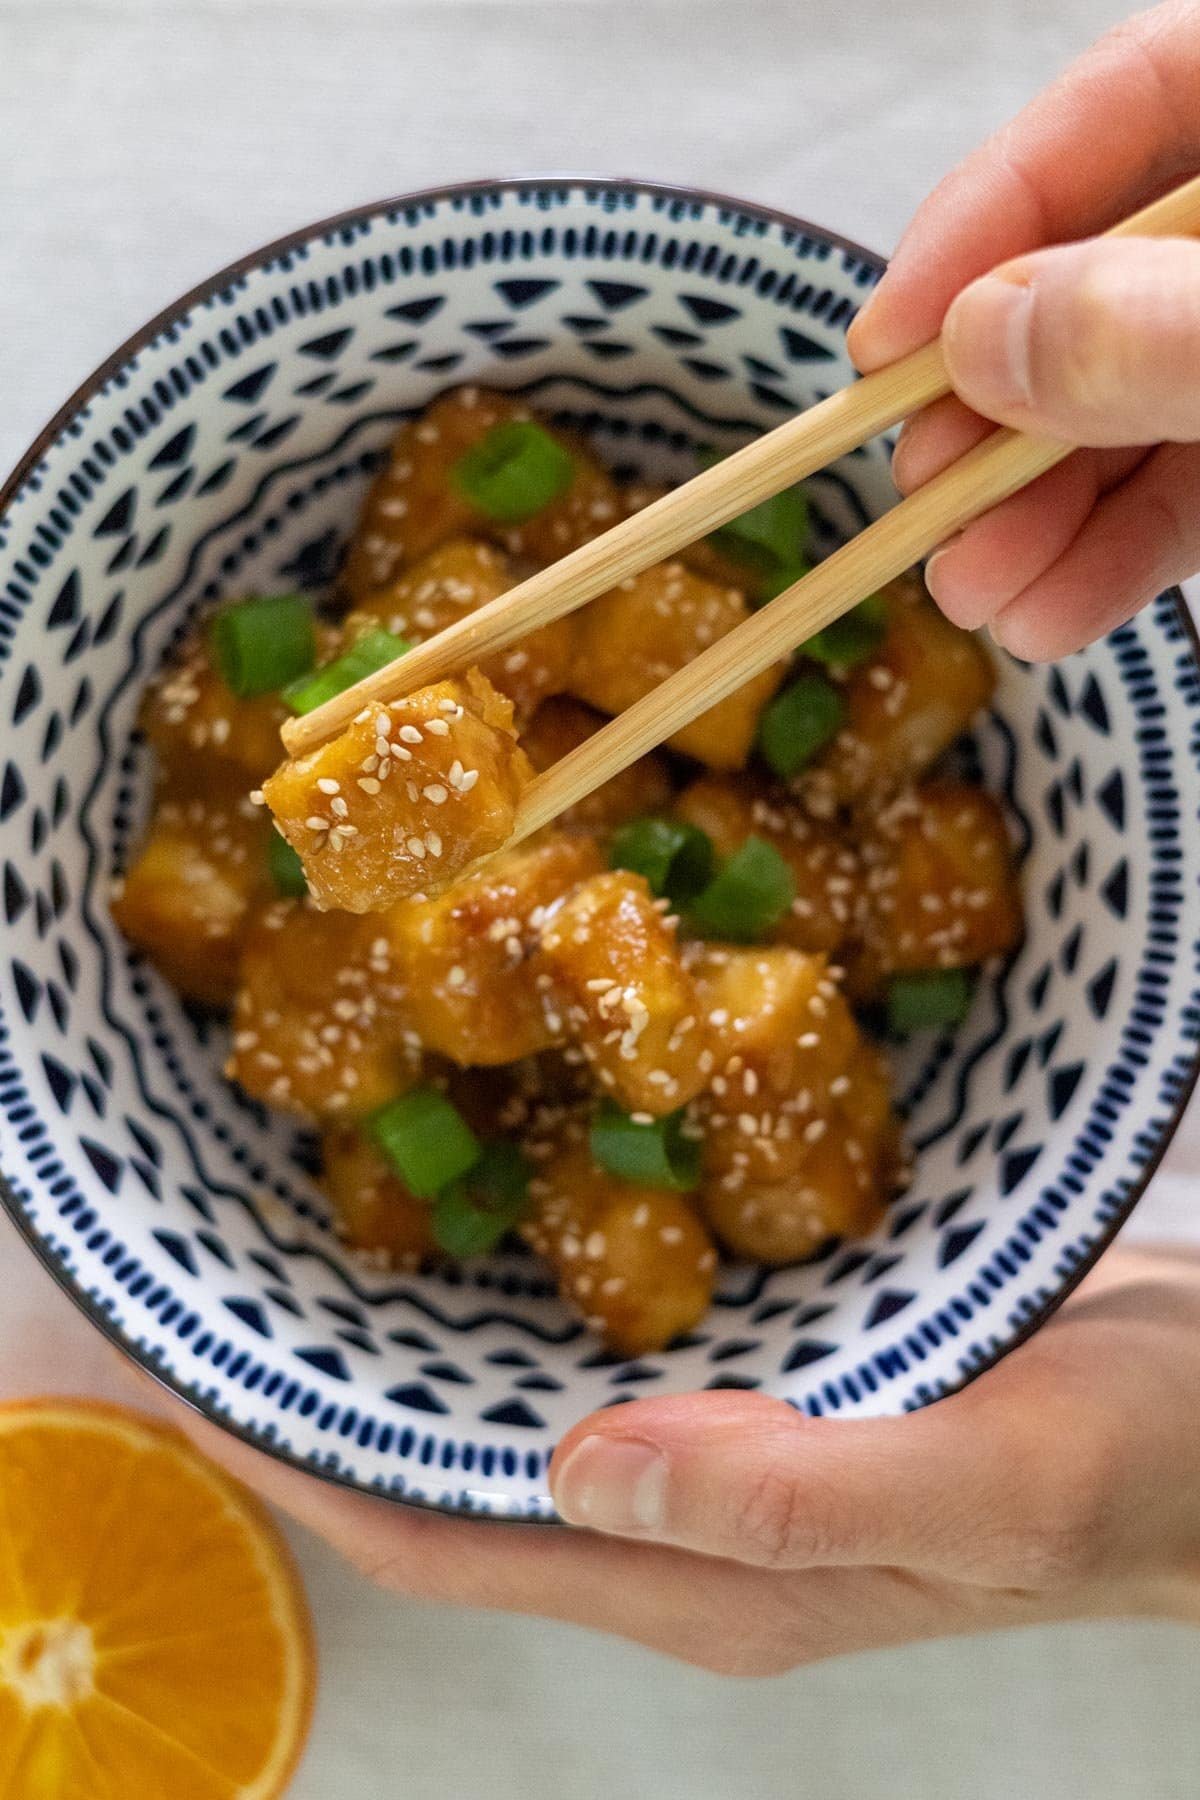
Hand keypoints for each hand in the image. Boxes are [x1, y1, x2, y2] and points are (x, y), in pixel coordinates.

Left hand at [155, 1246, 1199, 1673]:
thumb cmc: (1147, 1468)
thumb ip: (797, 1494)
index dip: (290, 1465)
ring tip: (311, 1190)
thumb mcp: (991, 1477)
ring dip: (410, 1305)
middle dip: (317, 1379)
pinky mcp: (776, 1356)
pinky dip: (533, 1247)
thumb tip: (583, 1464)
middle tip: (212, 1252)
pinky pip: (608, 1310)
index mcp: (709, 1574)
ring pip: (516, 1378)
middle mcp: (691, 1512)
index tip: (173, 1370)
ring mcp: (731, 1433)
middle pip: (446, 1459)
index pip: (436, 1534)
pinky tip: (508, 1152)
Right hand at [846, 0, 1199, 660]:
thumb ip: (1164, 327)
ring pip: (1136, 401)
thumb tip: (980, 346)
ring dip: (1042, 511)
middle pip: (1099, 282)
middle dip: (999, 414)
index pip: (1109, 113)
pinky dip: (1123, 552)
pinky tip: (1054, 617)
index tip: (882, 345)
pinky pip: (1194, 481)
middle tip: (921, 503)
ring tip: (974, 598)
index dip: (977, 226)